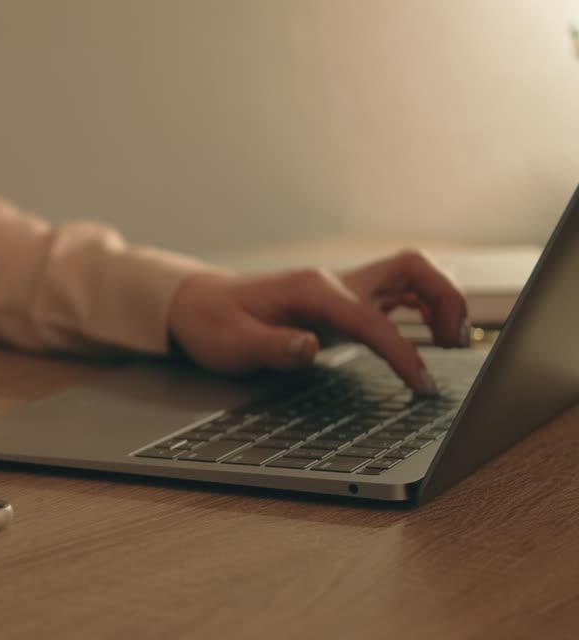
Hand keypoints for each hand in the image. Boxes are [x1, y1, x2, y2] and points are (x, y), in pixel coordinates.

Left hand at [167, 249, 469, 392]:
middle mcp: (332, 282)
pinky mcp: (340, 300)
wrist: (195, 305)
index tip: (422, 385)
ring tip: (451, 343)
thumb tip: (310, 347)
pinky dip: (422, 309)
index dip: (403, 353)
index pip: (373, 320)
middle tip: (456, 343)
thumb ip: (273, 347)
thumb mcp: (232, 345)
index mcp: (311, 291)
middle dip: (446, 298)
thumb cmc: (213, 324)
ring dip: (440, 300)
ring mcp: (339, 288)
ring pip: (409, 276)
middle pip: (411, 267)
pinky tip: (426, 338)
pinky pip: (394, 295)